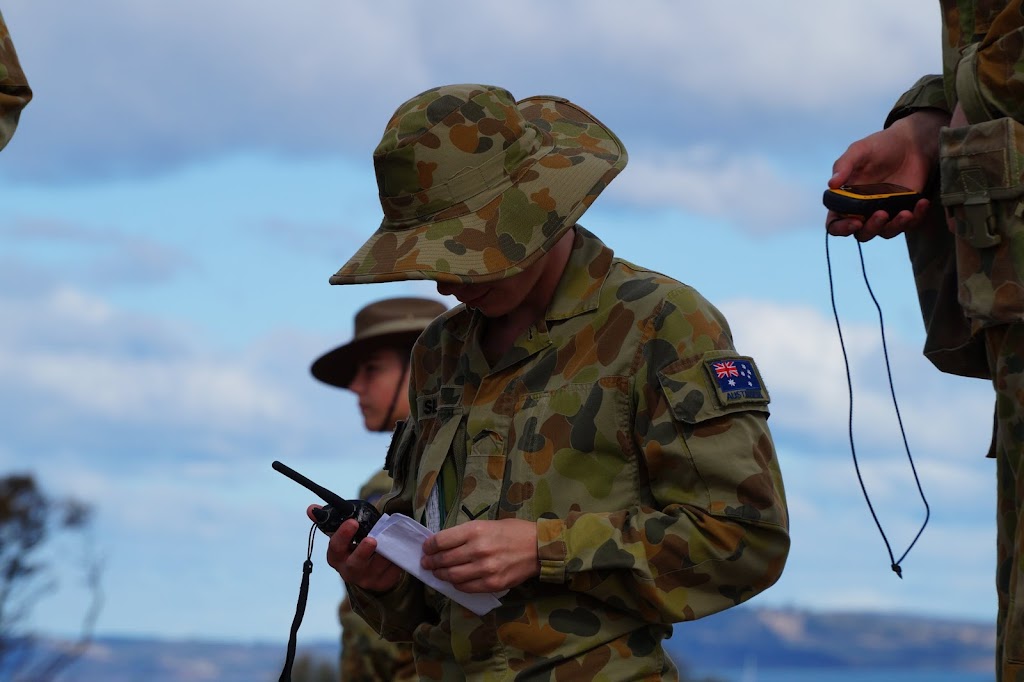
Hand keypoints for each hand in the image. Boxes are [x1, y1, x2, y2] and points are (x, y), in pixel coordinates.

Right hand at [306, 505, 401, 592]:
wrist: (368, 574)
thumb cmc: (352, 548)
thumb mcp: (341, 537)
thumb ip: (328, 521)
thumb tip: (310, 508)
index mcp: (337, 557)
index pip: (336, 547)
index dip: (343, 535)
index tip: (353, 522)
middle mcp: (349, 571)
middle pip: (355, 563)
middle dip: (363, 551)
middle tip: (372, 539)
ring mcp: (367, 579)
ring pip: (379, 564)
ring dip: (386, 551)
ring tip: (391, 538)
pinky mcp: (383, 582)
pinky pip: (393, 568)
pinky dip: (397, 556)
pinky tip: (400, 547)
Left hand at [420, 519, 538, 592]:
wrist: (539, 547)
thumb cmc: (513, 531)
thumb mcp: (487, 524)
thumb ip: (466, 534)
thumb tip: (443, 543)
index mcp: (475, 530)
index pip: (441, 541)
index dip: (429, 546)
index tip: (426, 548)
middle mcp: (478, 550)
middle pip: (444, 559)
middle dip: (431, 562)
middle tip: (427, 563)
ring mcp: (485, 569)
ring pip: (452, 576)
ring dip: (440, 575)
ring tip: (437, 573)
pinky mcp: (492, 584)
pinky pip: (466, 587)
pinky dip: (456, 585)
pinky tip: (454, 581)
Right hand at [826, 109, 947, 240]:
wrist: (911, 142)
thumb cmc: (880, 145)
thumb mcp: (860, 150)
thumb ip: (844, 165)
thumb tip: (832, 183)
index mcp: (846, 200)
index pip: (835, 223)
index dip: (842, 228)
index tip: (855, 222)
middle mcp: (863, 211)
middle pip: (861, 233)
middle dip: (871, 228)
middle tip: (881, 213)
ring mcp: (885, 212)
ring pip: (885, 232)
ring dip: (895, 226)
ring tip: (905, 213)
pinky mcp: (905, 210)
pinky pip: (910, 224)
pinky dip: (916, 217)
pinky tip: (922, 203)